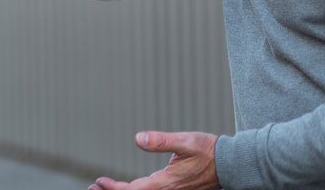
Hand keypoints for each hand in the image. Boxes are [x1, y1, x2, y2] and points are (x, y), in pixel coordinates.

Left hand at [89, 131, 218, 189]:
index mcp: (167, 182)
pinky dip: (136, 189)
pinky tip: (129, 185)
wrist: (231, 164)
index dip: (115, 189)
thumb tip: (138, 138)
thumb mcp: (185, 141)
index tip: (99, 182)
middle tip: (93, 188)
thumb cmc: (209, 151)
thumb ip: (161, 141)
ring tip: (104, 186)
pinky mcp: (176, 188)